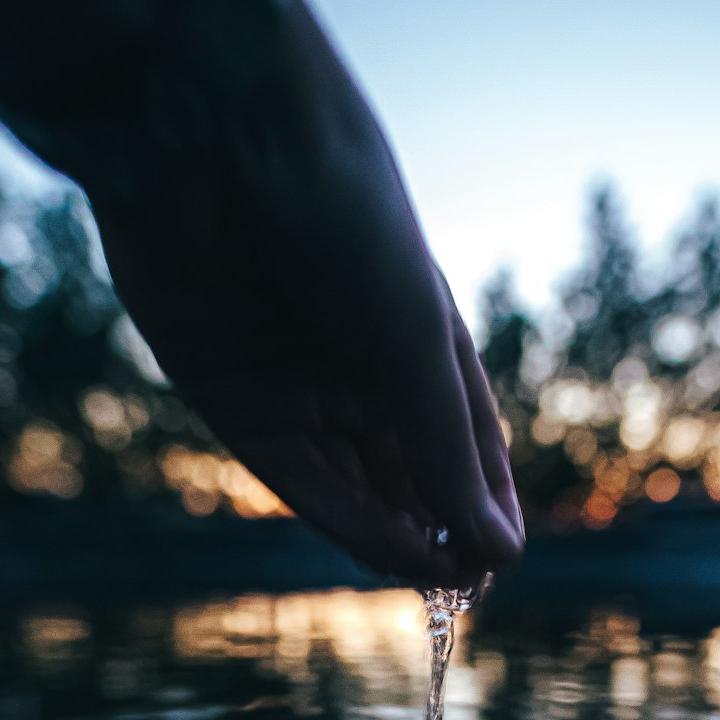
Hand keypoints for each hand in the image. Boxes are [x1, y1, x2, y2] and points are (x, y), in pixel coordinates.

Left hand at [88, 0, 524, 587]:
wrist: (218, 132)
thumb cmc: (344, 208)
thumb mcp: (415, 332)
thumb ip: (446, 445)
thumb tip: (500, 550)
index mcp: (414, 336)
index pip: (458, 442)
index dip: (481, 501)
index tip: (502, 557)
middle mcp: (356, 366)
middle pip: (404, 473)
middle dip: (437, 529)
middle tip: (469, 586)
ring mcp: (294, 384)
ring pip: (353, 485)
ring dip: (395, 535)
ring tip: (437, 580)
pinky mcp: (232, 398)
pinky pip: (297, 477)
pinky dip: (344, 519)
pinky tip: (388, 552)